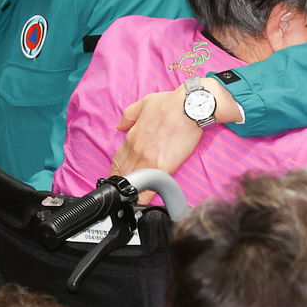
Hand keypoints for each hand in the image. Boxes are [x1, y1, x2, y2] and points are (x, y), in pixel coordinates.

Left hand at [111, 78, 239, 203]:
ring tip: (130, 202)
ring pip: (134, 182)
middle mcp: (137, 150)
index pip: (118, 160)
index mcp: (132, 137)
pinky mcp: (163, 167)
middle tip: (123, 194)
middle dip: (122, 185)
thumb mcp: (144, 102)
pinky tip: (142, 204)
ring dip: (131, 192)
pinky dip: (145, 196)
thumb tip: (120, 125)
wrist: (189, 107)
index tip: (117, 179)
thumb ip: (129, 115)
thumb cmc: (171, 103)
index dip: (116, 172)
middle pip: (124, 174)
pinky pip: (150, 186)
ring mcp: (148, 160)